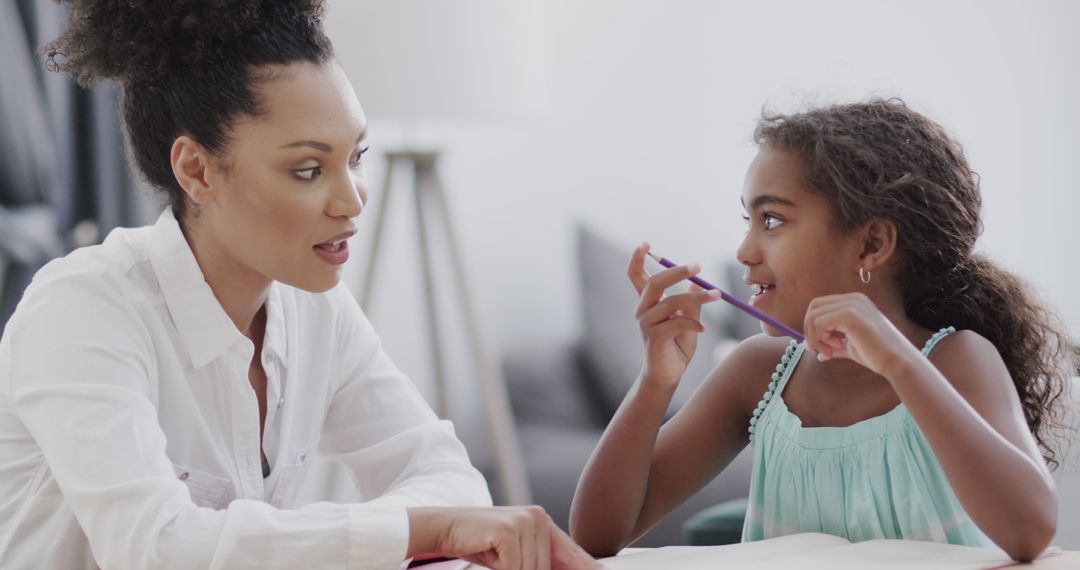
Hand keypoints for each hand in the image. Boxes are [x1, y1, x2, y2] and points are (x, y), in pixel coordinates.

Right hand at [409, 506, 600, 569]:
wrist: (447, 527)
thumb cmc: (481, 543)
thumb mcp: (516, 554)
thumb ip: (541, 562)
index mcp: (543, 522)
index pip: (572, 553)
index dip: (586, 567)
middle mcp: (538, 517)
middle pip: (546, 568)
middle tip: (505, 563)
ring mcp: (524, 521)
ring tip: (497, 560)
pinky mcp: (509, 530)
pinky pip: (515, 568)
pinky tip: (491, 558)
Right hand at [627, 243, 722, 387]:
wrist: (668, 376)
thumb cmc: (676, 346)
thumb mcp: (687, 320)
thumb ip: (690, 303)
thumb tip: (697, 283)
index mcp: (648, 303)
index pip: (635, 276)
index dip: (637, 258)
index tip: (645, 244)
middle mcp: (643, 310)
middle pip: (654, 283)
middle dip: (676, 272)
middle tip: (698, 267)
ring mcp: (646, 324)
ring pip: (671, 302)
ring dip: (696, 297)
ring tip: (717, 295)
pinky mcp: (654, 339)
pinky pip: (676, 323)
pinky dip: (693, 324)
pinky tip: (703, 329)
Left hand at [802, 292, 918, 376]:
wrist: (896, 360)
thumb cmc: (876, 354)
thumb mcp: (850, 346)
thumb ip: (834, 346)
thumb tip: (818, 354)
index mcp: (853, 302)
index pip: (819, 306)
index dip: (812, 326)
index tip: (817, 346)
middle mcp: (852, 298)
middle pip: (814, 307)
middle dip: (810, 330)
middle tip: (818, 349)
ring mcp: (852, 304)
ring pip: (814, 315)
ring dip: (815, 337)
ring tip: (830, 351)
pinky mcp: (850, 315)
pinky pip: (820, 322)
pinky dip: (820, 337)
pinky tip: (834, 348)